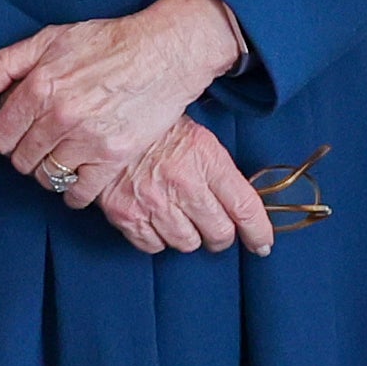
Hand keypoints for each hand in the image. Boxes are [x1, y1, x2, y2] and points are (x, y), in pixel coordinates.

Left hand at [0, 0, 239, 208]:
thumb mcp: (50, 39)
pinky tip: (79, 178)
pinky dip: (74, 193)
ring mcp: (87, 140)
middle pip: (21, 160)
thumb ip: (4, 64)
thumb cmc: (107, 42)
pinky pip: (79, 194)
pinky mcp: (113, 157)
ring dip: (49, 172)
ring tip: (62, 156)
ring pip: (47, 178)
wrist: (163, 52)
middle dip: (26, 153)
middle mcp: (59, 117)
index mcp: (39, 87)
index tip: (18, 131)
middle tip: (42, 143)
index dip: (5, 136)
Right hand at [93, 125, 280, 254]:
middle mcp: (183, 184)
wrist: (104, 119)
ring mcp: (154, 202)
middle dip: (221, 235)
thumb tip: (240, 205)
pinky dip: (158, 239)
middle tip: (216, 229)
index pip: (245, 207)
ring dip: (189, 236)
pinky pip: (154, 246)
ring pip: (187, 243)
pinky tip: (156, 220)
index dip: (259, 232)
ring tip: (181, 219)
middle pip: (219, 233)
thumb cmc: (154, 128)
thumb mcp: (197, 138)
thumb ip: (220, 171)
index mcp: (206, 159)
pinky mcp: (126, 215)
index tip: (262, 244)